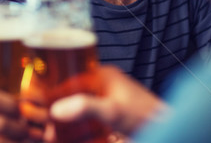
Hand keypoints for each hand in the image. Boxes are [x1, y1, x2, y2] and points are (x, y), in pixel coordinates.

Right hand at [48, 66, 167, 138]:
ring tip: (52, 136)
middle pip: (72, 94)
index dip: (53, 90)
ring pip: (79, 109)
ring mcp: (109, 102)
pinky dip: (77, 130)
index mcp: (104, 75)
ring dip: (66, 122)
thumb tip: (56, 109)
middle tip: (45, 127)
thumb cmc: (147, 118)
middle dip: (58, 111)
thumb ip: (86, 107)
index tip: (38, 104)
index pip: (70, 76)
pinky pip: (88, 121)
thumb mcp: (113, 111)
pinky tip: (68, 140)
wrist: (171, 131)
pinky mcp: (112, 119)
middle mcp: (105, 86)